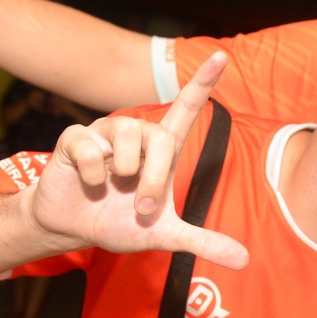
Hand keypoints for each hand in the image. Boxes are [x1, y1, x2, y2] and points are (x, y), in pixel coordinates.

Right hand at [25, 53, 247, 267]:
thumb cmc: (118, 222)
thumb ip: (202, 242)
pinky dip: (91, 173)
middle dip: (155, 177)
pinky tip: (87, 183)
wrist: (72, 228)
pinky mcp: (75, 139)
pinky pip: (88, 145)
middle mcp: (136, 135)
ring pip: (127, 132)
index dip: (202, 83)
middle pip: (161, 136)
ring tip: (113, 188)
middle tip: (143, 205)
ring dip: (126, 170)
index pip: (186, 109)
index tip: (221, 56)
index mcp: (161, 150)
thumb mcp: (163, 235)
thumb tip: (244, 261)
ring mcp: (105, 134)